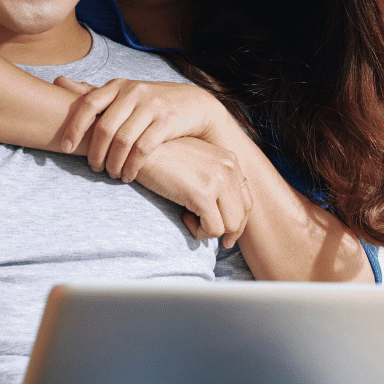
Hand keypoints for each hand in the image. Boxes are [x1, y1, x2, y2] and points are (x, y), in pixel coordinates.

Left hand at [53, 78, 230, 180]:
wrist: (194, 104)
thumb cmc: (151, 103)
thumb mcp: (123, 92)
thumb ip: (93, 91)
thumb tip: (58, 82)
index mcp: (118, 85)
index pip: (88, 105)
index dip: (74, 128)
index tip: (65, 148)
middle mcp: (133, 92)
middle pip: (105, 127)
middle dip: (95, 153)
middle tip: (94, 169)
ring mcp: (152, 106)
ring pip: (123, 140)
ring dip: (114, 163)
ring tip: (112, 174)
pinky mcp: (168, 121)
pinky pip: (143, 148)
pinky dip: (132, 166)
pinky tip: (129, 175)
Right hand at [133, 136, 253, 246]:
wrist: (137, 149)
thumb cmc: (160, 157)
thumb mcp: (193, 163)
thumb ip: (210, 178)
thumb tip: (221, 210)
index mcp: (229, 159)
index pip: (246, 199)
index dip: (237, 221)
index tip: (223, 234)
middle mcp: (229, 167)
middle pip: (242, 215)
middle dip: (226, 231)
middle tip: (205, 233)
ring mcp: (217, 180)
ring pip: (231, 225)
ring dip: (209, 230)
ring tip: (189, 219)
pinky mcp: (203, 194)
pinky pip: (213, 229)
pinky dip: (198, 231)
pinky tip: (182, 217)